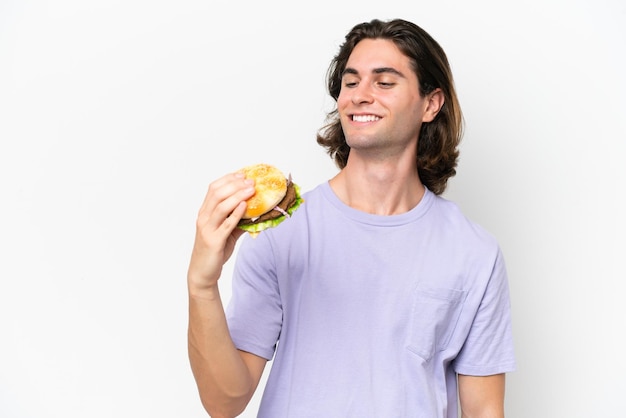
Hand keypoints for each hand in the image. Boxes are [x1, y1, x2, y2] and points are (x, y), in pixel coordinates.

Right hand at [187, 172, 255, 292]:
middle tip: (250, 181)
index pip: (213, 189)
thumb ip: (239, 221)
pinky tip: (246, 206)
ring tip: (251, 190)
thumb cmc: (214, 251)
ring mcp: (207, 229)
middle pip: (217, 194)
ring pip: (221, 206)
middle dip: (235, 184)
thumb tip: (257, 212)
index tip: (242, 174)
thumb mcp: (227, 233)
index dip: (228, 179)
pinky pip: (226, 224)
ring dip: (237, 195)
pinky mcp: (214, 241)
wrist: (203, 272)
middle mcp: (204, 218)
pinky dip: (236, 214)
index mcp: (204, 213)